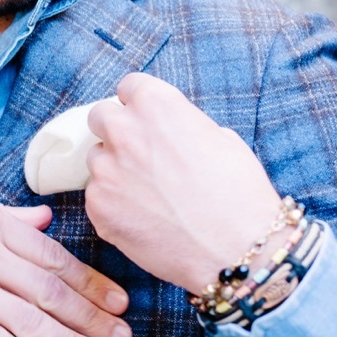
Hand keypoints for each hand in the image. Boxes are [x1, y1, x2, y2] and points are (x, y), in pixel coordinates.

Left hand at [84, 73, 284, 292]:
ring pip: (98, 159)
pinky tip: (144, 218)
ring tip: (149, 194)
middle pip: (101, 116)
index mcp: (156, 105)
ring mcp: (105, 169)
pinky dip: (115, 204)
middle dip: (117, 130)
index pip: (129, 86)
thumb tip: (166, 130)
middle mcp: (123, 130)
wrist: (236, 250)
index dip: (139, 103)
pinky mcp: (97, 205)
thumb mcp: (221, 138)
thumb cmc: (239, 193)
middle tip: (140, 153)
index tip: (145, 118)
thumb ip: (181, 124)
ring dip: (115, 169)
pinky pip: (98, 196)